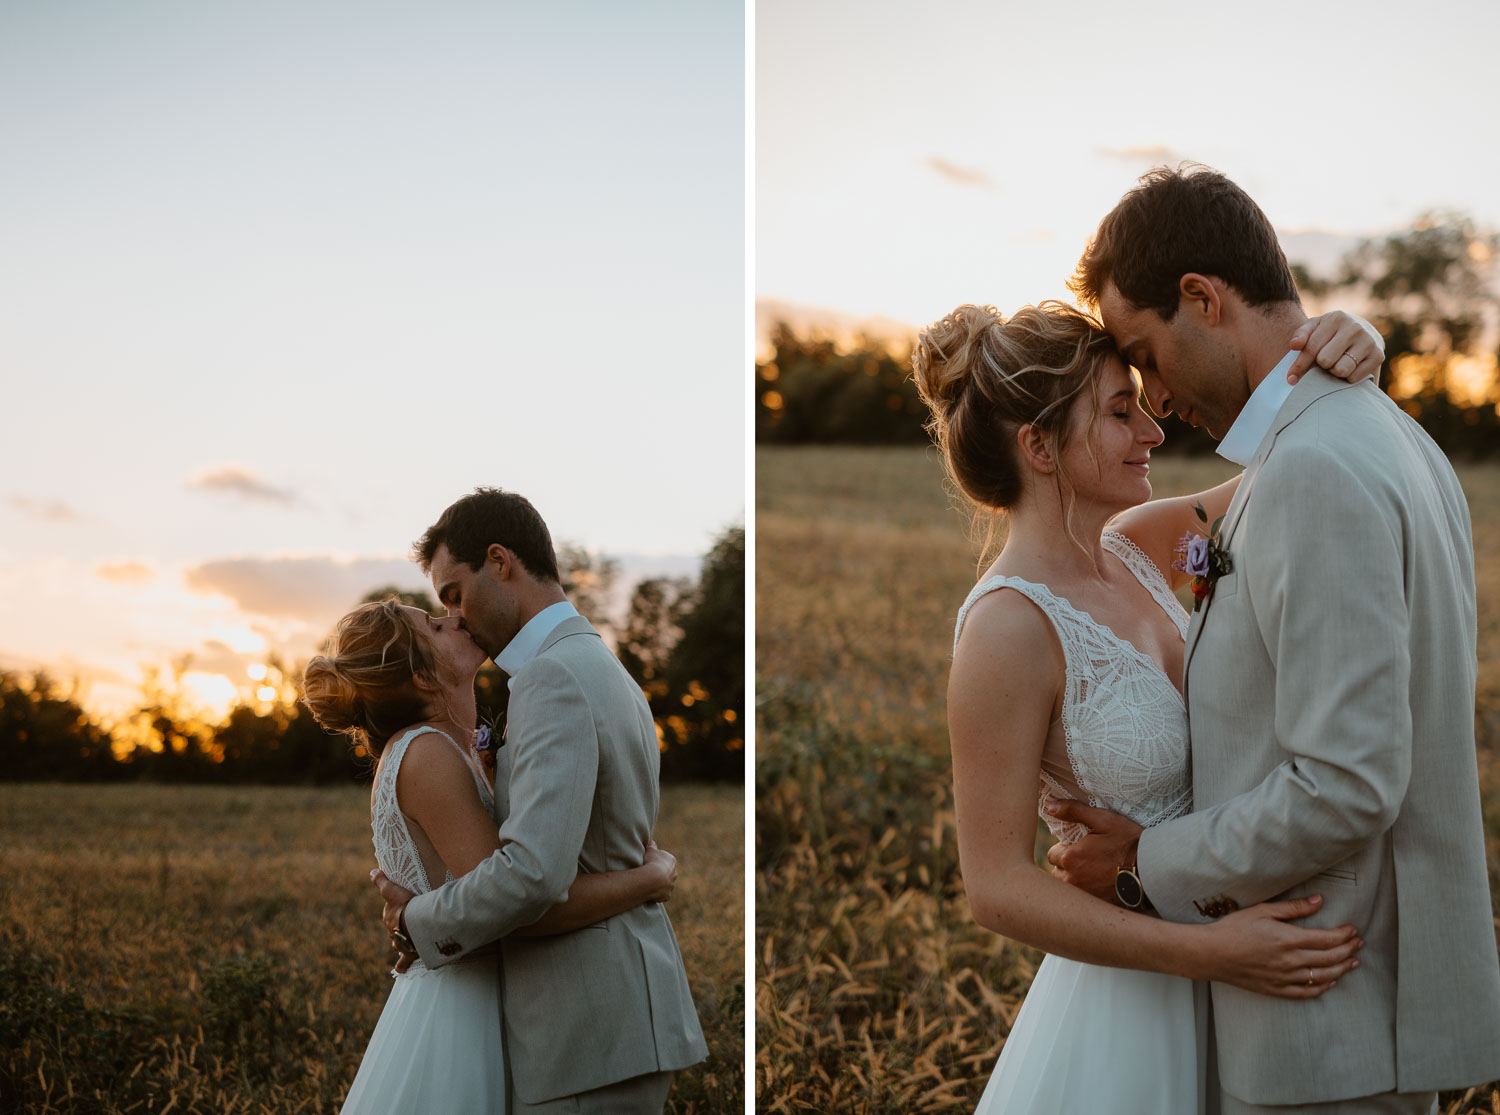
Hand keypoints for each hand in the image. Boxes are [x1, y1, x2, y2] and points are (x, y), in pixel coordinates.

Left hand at [371, 868, 417, 972]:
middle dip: (400, 927)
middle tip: (410, 921)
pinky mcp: (408, 954)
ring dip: (402, 942)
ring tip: (410, 939)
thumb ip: (381, 881)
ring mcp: (399, 943)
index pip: (390, 914)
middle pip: (395, 929)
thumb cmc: (405, 905)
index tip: (405, 907)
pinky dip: (402, 965)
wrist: (416, 923)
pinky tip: (402, 969)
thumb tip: (372, 872)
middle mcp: (391, 932)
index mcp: (388, 918)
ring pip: (398, 943)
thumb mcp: (391, 890)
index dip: (397, 911)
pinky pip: (403, 962)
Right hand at [641, 839, 677, 902]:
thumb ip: (652, 846)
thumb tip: (652, 842)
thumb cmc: (651, 862)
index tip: (652, 864)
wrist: (653, 879)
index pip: (667, 861)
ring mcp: (671, 885)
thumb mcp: (650, 850)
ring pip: (667, 885)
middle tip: (651, 875)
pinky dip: (658, 894)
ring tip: (650, 884)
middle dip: (662, 874)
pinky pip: (662, 895)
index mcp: (671, 861)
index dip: (659, 862)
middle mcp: (674, 873)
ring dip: (660, 885)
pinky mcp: (667, 895)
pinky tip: (651, 893)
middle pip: (668, 873)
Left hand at [1043, 800, 1143, 902]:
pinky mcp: (1096, 904)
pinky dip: (1087, 892)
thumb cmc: (1128, 842)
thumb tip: (1050, 806)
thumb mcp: (1103, 820)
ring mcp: (1084, 895)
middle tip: (1086, 859)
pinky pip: (1081, 899)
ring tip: (1092, 872)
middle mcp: (1072, 880)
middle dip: (1066, 865)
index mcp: (1070, 858)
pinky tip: (1100, 883)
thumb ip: (1073, 811)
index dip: (1065, 849)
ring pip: (1067, 887)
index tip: (1079, 847)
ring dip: (1074, 879)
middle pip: (1057, 872)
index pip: (1052, 854)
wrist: (1152, 870)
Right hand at [1203, 895, 1363, 998]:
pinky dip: (1322, 988)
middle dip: (1348, 950)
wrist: (1212, 953)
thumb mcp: (1262, 911)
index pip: (1326, 939)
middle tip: (1359, 943)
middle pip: (1329, 957)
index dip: (1343, 935)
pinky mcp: (1277, 989)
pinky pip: (1306, 992)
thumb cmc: (1234, 929)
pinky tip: (1330, 982)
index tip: (1353, 930)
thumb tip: (1318, 901)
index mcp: (1288, 939)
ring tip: (1353, 962)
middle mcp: (1290, 961)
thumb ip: (1293, 908)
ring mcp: (1284, 977)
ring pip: (1322, 976)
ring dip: (1342, 969)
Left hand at [1286, 311, 1384, 384]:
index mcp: (1336, 318)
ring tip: (1337, 363)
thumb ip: (1302, 334)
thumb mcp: (1316, 328)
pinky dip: (1348, 377)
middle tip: (1325, 362)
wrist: (1365, 333)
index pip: (1312, 348)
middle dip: (1321, 365)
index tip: (1290, 379)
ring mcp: (1369, 341)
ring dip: (1335, 372)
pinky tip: (1350, 368)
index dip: (1299, 366)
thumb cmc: (1331, 333)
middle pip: (1325, 360)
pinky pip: (1353, 378)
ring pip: (1340, 370)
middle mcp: (1354, 327)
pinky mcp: (1378, 356)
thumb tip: (1294, 345)